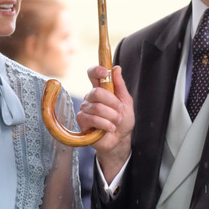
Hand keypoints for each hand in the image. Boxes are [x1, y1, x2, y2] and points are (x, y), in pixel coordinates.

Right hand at [76, 65, 133, 182]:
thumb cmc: (122, 120)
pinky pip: (92, 119)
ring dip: (111, 117)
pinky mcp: (82, 121)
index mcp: (101, 89)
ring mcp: (85, 108)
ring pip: (97, 108)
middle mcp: (91, 97)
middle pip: (96, 92)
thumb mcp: (126, 102)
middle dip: (112, 103)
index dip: (97, 70)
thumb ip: (120, 85)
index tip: (105, 73)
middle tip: (119, 111)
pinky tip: (109, 128)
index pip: (93, 74)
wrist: (120, 140)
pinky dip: (105, 124)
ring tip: (115, 122)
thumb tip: (116, 68)